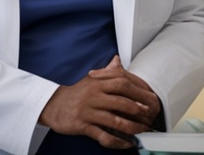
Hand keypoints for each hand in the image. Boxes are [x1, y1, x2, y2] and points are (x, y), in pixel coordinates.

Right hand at [39, 56, 160, 148]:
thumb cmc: (75, 94)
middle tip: (151, 115)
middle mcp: (94, 95)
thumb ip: (107, 72)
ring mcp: (88, 111)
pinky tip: (126, 143)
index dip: (140, 90)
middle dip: (140, 110)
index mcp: (99, 83)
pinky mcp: (82, 125)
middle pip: (122, 101)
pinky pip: (103, 135)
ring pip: (115, 120)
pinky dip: (117, 141)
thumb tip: (117, 60)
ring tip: (142, 130)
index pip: (124, 83)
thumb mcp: (91, 80)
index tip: (151, 98)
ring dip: (132, 127)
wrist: (51, 105)